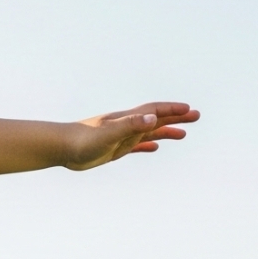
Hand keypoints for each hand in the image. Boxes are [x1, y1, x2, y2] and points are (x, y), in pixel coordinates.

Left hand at [67, 102, 199, 169]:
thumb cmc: (82, 140)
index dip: (172, 110)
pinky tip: (154, 148)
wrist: (61, 147)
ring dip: (166, 131)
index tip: (190, 110)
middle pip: (156, 119)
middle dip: (176, 118)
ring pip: (148, 132)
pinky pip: (135, 146)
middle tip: (196, 116)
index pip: (155, 111)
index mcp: (127, 119)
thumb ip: (130, 125)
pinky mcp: (113, 149)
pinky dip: (147, 145)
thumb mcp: (109, 133)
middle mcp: (126, 125)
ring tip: (183, 134)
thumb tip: (153, 119)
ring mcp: (120, 137)